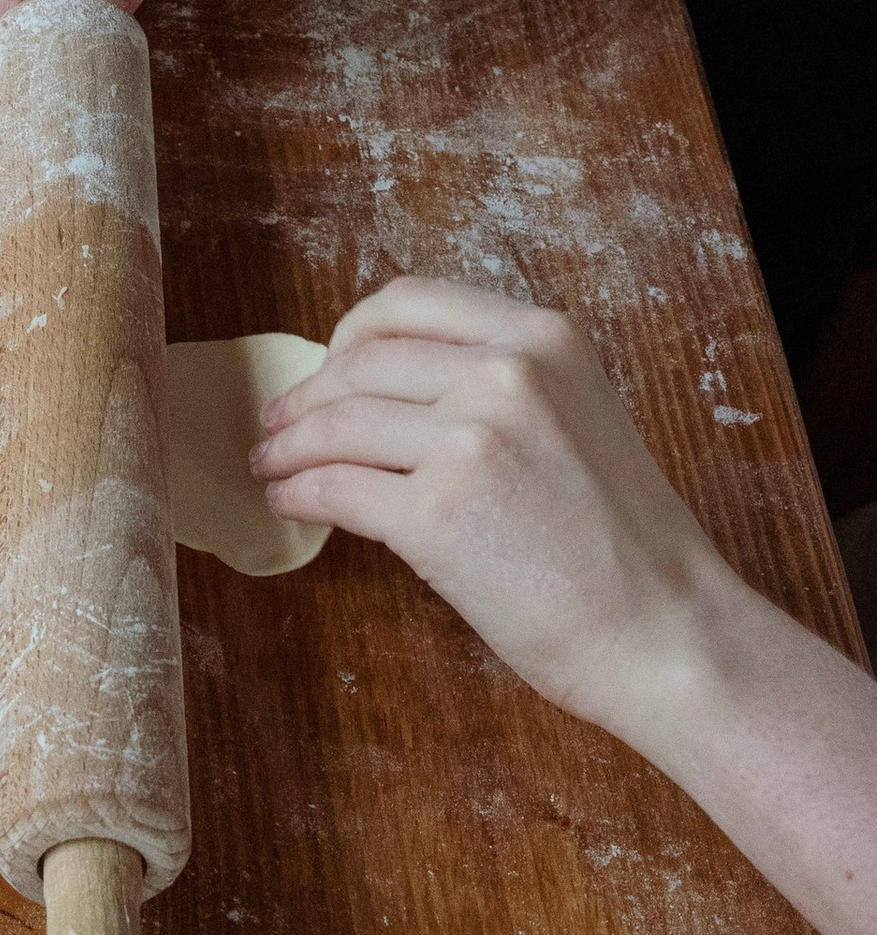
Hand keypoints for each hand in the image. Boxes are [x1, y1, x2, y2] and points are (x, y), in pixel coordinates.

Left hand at [250, 283, 733, 738]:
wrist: (664, 631)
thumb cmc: (625, 546)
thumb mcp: (578, 421)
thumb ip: (502, 390)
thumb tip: (394, 393)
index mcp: (545, 339)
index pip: (409, 303)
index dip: (349, 335)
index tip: (328, 368)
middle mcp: (506, 373)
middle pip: (361, 361)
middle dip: (308, 395)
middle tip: (280, 424)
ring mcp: (470, 439)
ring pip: (336, 422)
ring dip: (289, 445)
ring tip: (271, 465)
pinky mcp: (436, 513)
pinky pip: (333, 486)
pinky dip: (297, 492)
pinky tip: (290, 503)